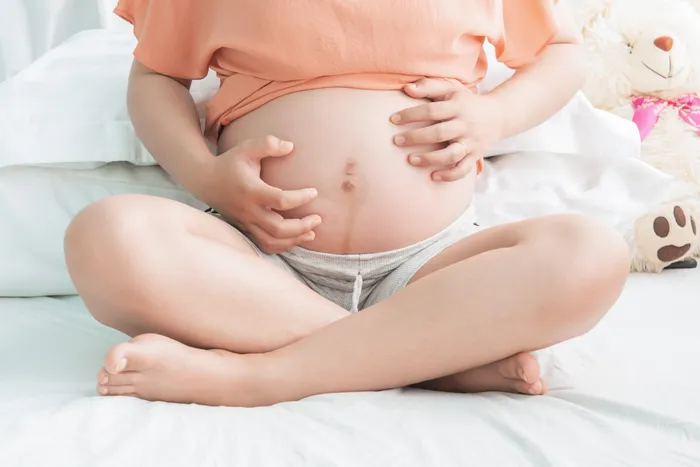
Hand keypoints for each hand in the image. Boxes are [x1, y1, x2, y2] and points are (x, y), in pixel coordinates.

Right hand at [198, 136, 320, 253]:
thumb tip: (290, 146)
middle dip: (302, 226)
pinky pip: (264, 245)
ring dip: (294, 240)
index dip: (300, 198)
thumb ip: (268, 144)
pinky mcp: (245, 229)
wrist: (205, 181)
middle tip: (318, 218)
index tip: (314, 192)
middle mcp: (249, 210)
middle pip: (278, 229)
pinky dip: (282, 246)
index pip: (280, 200)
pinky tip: (295, 239)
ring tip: (312, 232)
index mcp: (252, 191)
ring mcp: (246, 222)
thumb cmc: (230, 163)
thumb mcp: (247, 148)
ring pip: (272, 241)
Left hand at [391, 78, 501, 180]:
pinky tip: (432, 176)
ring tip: (410, 160)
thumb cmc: (466, 102)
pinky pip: (463, 170)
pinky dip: (449, 175)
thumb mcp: (451, 90)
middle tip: (396, 141)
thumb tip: (407, 89)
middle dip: (416, 137)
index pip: (431, 110)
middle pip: (439, 133)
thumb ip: (429, 86)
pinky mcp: (474, 156)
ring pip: (451, 154)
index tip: (393, 120)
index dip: (411, 115)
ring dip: (430, 159)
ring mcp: (470, 143)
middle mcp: (465, 125)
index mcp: (457, 107)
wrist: (498, 116)